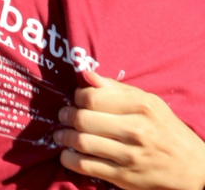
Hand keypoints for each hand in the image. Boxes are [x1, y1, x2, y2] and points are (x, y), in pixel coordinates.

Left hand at [57, 69, 204, 189]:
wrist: (195, 170)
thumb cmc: (168, 132)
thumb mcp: (151, 104)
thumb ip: (117, 89)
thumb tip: (87, 75)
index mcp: (142, 107)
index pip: (92, 97)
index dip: (77, 97)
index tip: (77, 100)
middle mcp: (136, 130)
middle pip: (83, 119)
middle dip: (66, 116)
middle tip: (64, 116)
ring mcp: (129, 155)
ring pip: (81, 142)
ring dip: (63, 137)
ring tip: (62, 135)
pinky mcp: (124, 177)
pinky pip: (85, 166)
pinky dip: (68, 159)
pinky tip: (68, 154)